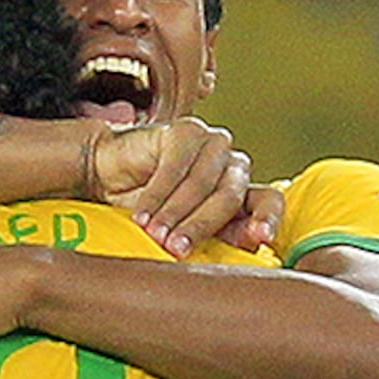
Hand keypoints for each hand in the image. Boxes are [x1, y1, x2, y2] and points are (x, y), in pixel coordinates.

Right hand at [89, 117, 278, 256]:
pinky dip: (156, 196)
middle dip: (199, 226)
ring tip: (154, 233)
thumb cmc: (152, 208)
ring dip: (174, 213)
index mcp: (243, 192)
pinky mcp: (186, 131)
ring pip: (202, 184)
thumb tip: (252, 245)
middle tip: (174, 247)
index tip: (261, 237)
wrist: (110, 175)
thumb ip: (220, 236)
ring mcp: (212, 144)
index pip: (268, 201)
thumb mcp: (187, 230)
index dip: (267, 218)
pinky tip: (142, 215)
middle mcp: (234, 166)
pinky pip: (174, 168)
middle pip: (229, 197)